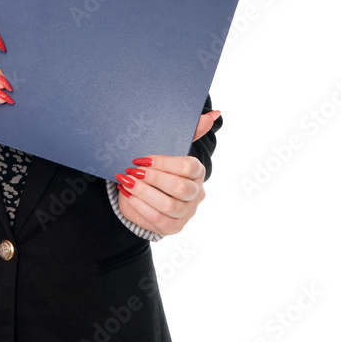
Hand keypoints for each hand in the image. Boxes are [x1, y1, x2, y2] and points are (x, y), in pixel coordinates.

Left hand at [115, 109, 220, 236]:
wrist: (144, 195)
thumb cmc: (158, 169)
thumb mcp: (168, 150)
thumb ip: (191, 132)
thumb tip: (214, 114)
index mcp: (198, 172)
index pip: (188, 166)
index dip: (163, 162)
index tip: (141, 159)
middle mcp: (196, 193)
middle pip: (180, 187)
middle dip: (153, 178)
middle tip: (131, 170)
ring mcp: (187, 212)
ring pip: (168, 205)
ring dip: (143, 192)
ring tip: (126, 182)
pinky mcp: (173, 227)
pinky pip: (157, 219)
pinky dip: (140, 206)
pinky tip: (127, 195)